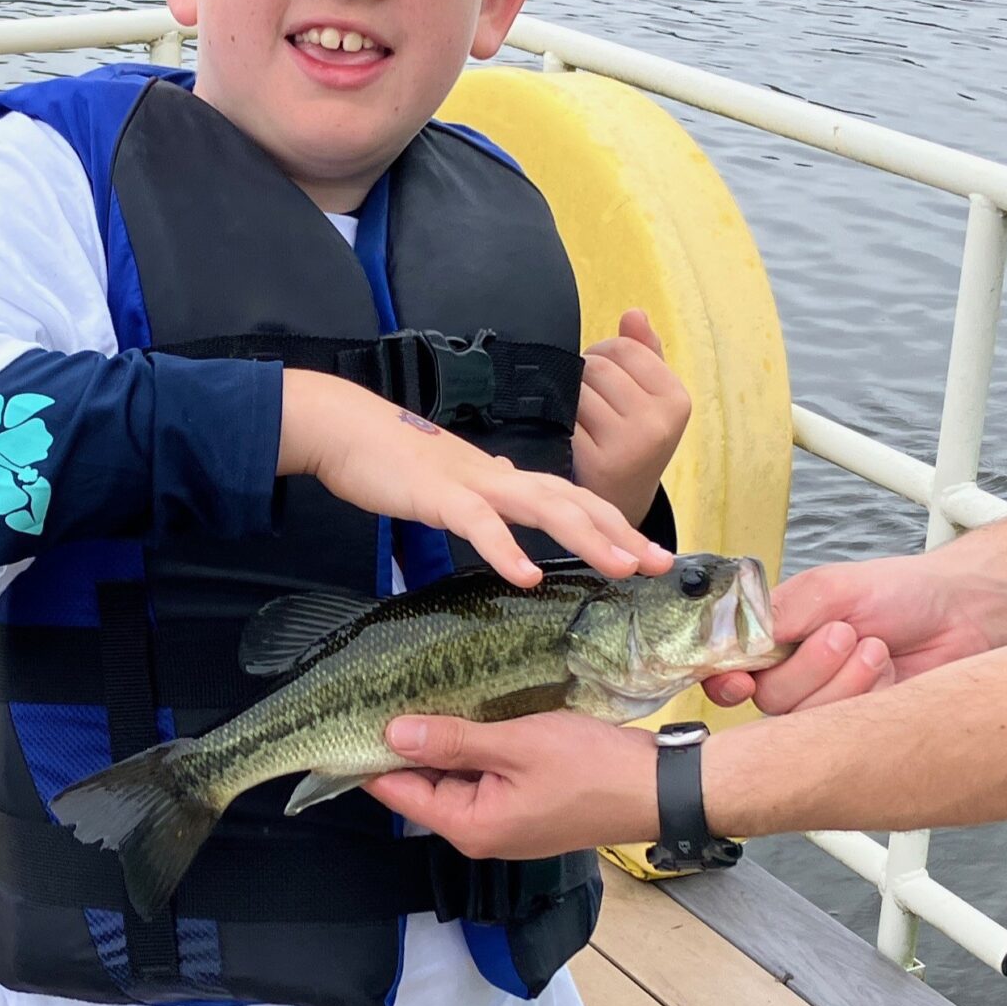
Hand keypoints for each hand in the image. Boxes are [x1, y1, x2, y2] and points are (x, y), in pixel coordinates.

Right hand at [278, 370, 674, 585]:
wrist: (346, 430)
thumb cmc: (393, 457)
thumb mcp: (452, 477)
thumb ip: (486, 485)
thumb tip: (512, 481)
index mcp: (505, 478)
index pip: (573, 500)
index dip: (615, 524)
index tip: (650, 555)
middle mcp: (500, 477)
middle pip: (575, 502)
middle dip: (621, 533)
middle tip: (660, 564)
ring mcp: (472, 483)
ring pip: (543, 507)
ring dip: (586, 537)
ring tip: (620, 568)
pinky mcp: (438, 494)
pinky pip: (479, 523)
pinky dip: (505, 549)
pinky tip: (527, 576)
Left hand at [361, 711, 658, 857]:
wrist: (657, 788)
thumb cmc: (590, 768)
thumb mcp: (515, 745)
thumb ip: (452, 742)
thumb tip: (392, 734)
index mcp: (470, 825)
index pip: (397, 793)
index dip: (367, 757)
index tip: (346, 718)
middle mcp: (479, 833)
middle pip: (421, 788)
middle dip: (402, 745)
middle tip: (380, 694)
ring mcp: (503, 823)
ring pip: (451, 781)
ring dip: (437, 745)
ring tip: (416, 696)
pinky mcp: (523, 809)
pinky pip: (480, 779)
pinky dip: (468, 751)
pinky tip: (463, 715)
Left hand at [573, 310, 691, 526]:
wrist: (621, 504)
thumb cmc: (633, 440)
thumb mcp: (652, 398)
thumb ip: (645, 352)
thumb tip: (634, 312)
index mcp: (677, 400)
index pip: (625, 348)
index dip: (604, 354)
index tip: (604, 375)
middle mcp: (659, 422)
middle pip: (598, 366)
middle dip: (584, 375)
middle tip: (586, 399)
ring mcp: (629, 444)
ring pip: (577, 390)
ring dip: (568, 398)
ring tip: (581, 418)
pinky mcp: (597, 462)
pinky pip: (564, 419)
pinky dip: (560, 423)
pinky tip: (571, 438)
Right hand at [703, 553, 996, 713]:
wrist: (961, 614)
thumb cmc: (898, 592)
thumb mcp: (829, 589)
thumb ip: (779, 613)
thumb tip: (737, 640)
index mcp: (774, 636)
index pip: (728, 667)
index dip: (726, 679)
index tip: (740, 680)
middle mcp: (793, 672)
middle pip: (768, 697)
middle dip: (808, 668)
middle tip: (844, 634)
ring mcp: (826, 702)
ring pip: (803, 718)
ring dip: (842, 679)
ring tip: (874, 648)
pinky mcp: (858, 724)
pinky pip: (842, 729)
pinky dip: (866, 695)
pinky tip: (886, 671)